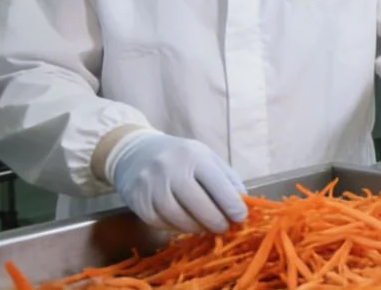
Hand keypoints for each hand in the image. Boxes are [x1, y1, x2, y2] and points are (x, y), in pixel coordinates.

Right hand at [109, 131, 246, 233]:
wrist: (136, 152)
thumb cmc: (180, 157)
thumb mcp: (206, 158)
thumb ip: (226, 179)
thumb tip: (244, 203)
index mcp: (194, 156)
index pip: (217, 184)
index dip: (231, 204)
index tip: (241, 217)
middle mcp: (171, 169)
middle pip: (197, 204)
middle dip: (214, 220)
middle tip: (224, 228)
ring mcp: (151, 185)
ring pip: (177, 216)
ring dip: (195, 227)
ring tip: (205, 228)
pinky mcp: (137, 200)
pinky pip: (159, 221)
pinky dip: (175, 227)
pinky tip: (184, 225)